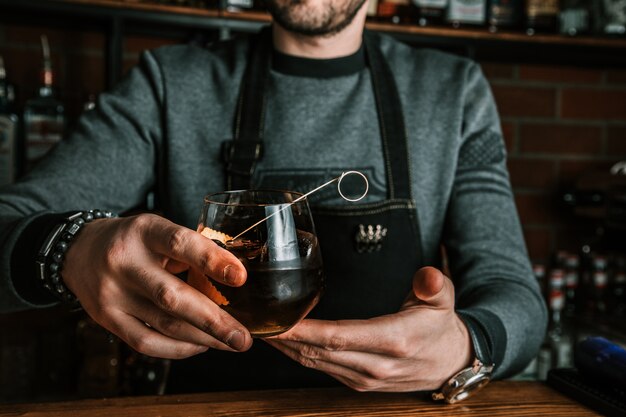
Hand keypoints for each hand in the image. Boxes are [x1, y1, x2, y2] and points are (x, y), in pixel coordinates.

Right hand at [62, 213, 252, 358]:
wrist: (79, 251)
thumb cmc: (134, 241)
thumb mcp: (159, 231)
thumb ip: (191, 251)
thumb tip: (234, 280)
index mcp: (145, 231)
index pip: (180, 244)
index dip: (212, 260)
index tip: (240, 277)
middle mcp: (124, 262)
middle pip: (172, 297)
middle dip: (214, 321)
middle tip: (243, 337)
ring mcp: (112, 294)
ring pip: (163, 324)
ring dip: (203, 339)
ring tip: (232, 343)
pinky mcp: (106, 319)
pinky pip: (146, 342)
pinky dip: (178, 348)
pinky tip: (200, 345)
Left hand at [265, 267, 472, 391]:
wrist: (451, 363)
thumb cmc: (441, 326)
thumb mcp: (443, 299)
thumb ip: (433, 285)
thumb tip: (427, 276)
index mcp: (393, 341)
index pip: (338, 336)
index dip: (303, 330)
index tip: (275, 322)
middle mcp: (375, 365)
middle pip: (317, 352)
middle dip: (282, 338)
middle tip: (252, 321)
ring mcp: (364, 379)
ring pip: (314, 363)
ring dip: (285, 347)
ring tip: (259, 329)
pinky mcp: (358, 383)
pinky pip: (321, 368)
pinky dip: (298, 355)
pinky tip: (283, 341)